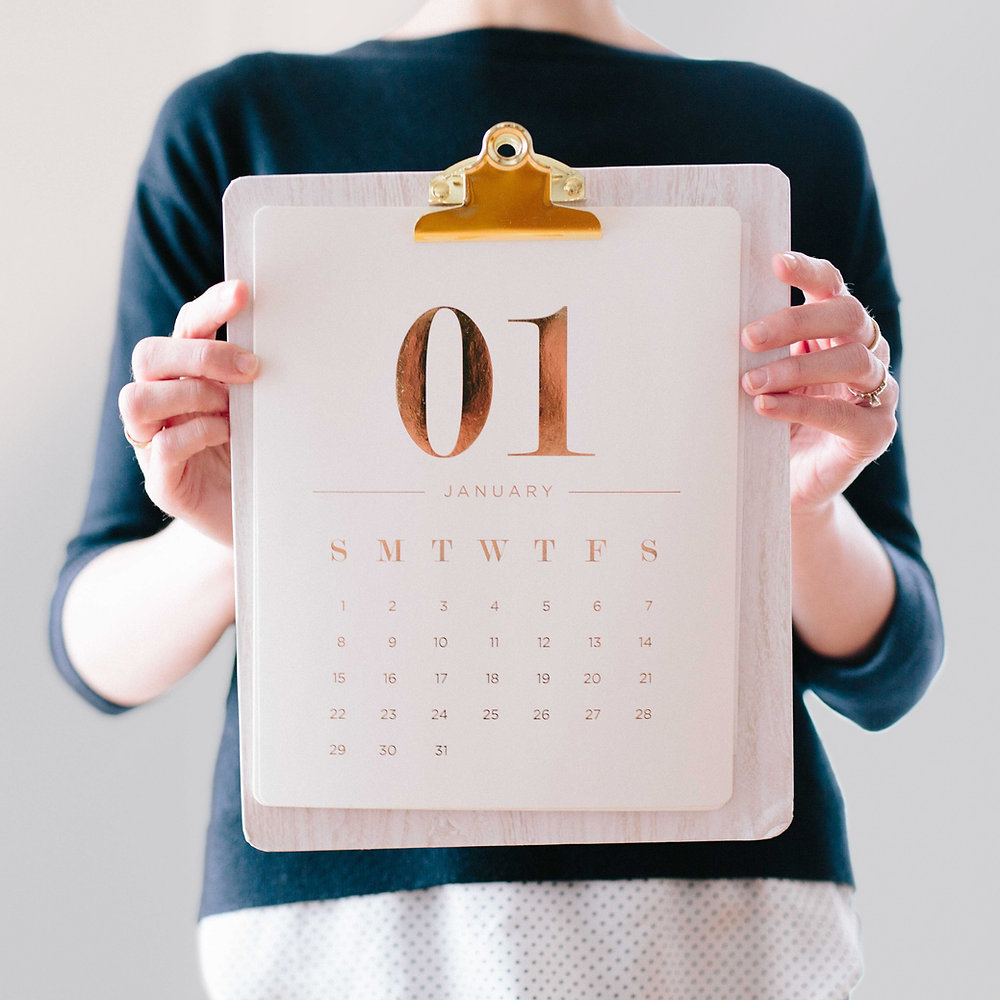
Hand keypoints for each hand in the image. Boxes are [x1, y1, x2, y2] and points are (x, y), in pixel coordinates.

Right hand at [118, 280, 256, 544]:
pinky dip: (196, 434)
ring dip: (190, 395)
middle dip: (201, 354)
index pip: (186, 327)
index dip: (210, 307)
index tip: (244, 293)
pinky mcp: (163, 482)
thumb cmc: (262, 459)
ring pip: (136, 399)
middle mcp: (162, 404)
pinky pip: (161, 447)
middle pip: (149, 355)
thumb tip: (292, 342)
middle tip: (251, 369)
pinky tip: (227, 437)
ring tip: (231, 411)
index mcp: (187, 377)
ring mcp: (154, 443)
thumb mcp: (266, 413)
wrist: (259, 524)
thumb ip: (262, 381)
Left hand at [741, 252, 897, 517]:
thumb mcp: (761, 378)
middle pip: (849, 316)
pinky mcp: (874, 434)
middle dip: (796, 321)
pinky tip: (766, 407)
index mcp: (837, 332)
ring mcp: (878, 394)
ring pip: (852, 362)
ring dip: (794, 368)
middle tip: (748, 337)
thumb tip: (709, 318)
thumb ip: (754, 351)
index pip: (833, 288)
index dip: (809, 272)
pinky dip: (802, 409)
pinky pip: (847, 415)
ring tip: (750, 382)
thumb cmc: (770, 422)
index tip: (774, 264)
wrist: (786, 486)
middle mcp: (867, 354)